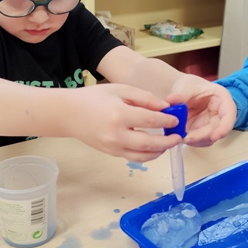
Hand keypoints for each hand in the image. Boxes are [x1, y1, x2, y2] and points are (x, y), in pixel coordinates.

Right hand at [66, 84, 181, 161]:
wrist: (69, 114)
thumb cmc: (94, 98)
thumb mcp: (120, 90)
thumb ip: (144, 98)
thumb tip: (165, 107)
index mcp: (119, 115)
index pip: (151, 121)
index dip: (167, 121)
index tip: (176, 120)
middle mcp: (116, 135)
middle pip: (150, 144)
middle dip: (168, 141)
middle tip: (178, 137)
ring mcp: (113, 147)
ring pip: (143, 156)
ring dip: (160, 151)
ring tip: (168, 143)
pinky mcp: (111, 154)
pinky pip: (134, 158)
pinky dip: (147, 154)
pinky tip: (154, 147)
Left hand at [166, 75, 236, 146]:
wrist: (182, 92)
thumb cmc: (190, 85)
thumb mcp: (186, 86)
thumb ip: (180, 94)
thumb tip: (171, 100)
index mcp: (222, 100)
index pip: (229, 115)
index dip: (224, 128)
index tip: (214, 136)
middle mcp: (220, 115)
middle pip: (217, 130)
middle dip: (202, 137)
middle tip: (186, 138)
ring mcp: (211, 125)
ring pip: (208, 139)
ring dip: (195, 141)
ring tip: (179, 137)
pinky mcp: (201, 132)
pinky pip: (199, 141)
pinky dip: (189, 141)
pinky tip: (179, 137)